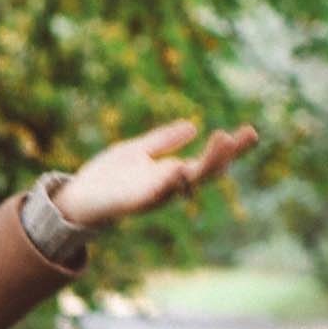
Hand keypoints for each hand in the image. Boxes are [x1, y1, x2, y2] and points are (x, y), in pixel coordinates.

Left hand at [57, 118, 257, 230]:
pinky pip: (156, 194)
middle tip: (246, 135)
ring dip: (206, 162)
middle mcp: (168, 186)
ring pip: (187, 181)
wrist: (77, 196)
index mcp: (172, 173)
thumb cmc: (106, 177)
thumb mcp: (137, 150)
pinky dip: (169, 183)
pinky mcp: (134, 203)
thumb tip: (192, 126)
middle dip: (228, 154)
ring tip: (222, 138)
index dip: (230, 148)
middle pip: (207, 171)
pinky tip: (180, 168)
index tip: (250, 131)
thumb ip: (163, 141)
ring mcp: (154, 195)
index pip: (208, 160)